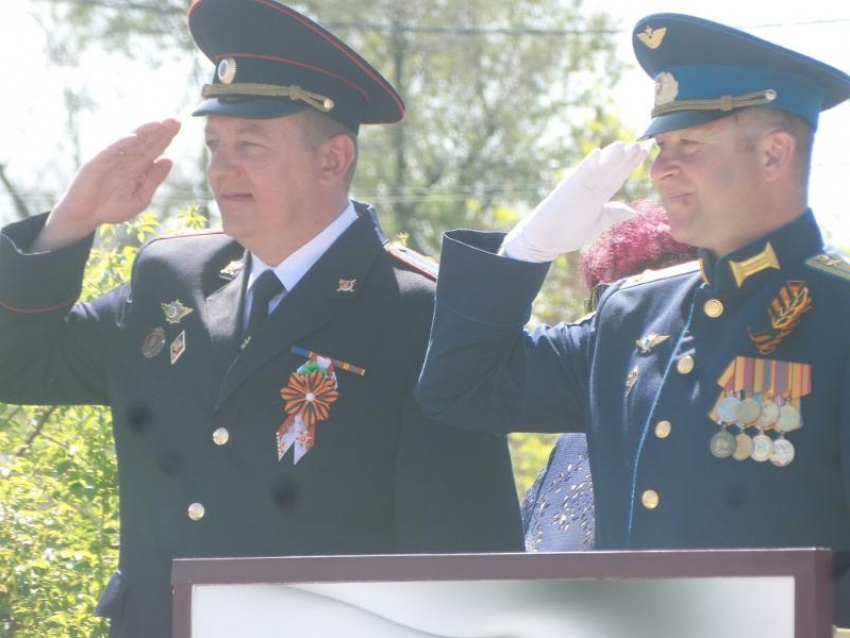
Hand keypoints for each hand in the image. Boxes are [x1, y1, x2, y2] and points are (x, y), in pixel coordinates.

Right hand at [33, 119, 180, 250]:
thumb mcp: (140, 197)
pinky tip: (134, 137)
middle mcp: (126, 160)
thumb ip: (153, 180)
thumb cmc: (112, 208)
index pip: (154, 149)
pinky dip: (121, 144)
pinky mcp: (97, 164)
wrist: (86, 217)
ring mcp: (111, 160)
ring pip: (130, 143)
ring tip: (159, 124)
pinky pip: (110, 152)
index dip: (165, 138)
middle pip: (145, 143)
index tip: (178, 126)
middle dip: (159, 132)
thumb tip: (169, 159)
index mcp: (137, 168)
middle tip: (175, 120)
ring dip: (144, 133)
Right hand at [501, 141, 646, 262]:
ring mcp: (577, 190)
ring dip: (610, 159)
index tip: (643, 153)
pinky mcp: (565, 193)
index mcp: (596, 197)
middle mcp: (588, 190)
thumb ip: (611, 215)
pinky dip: (588, 167)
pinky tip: (598, 154)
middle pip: (610, 172)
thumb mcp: (595, 225)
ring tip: (622, 145)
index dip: (629, 166)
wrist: (541, 241)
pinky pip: (578, 179)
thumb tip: (632, 212)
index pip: (616, 178)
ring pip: (597, 172)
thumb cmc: (566, 233)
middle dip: (624, 159)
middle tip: (639, 144)